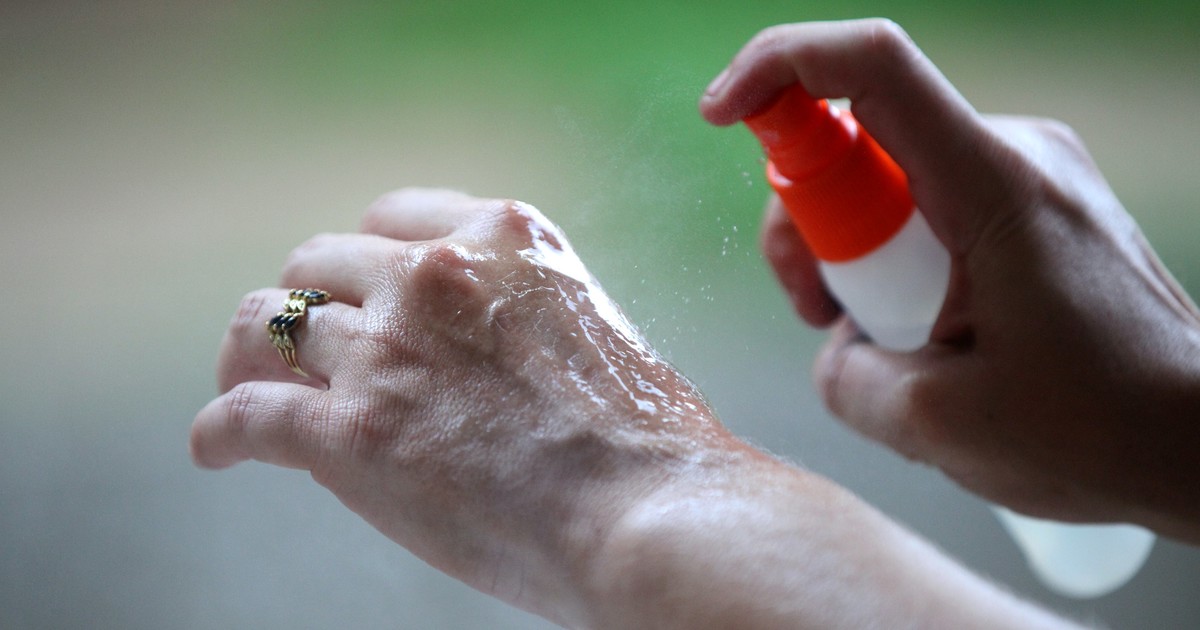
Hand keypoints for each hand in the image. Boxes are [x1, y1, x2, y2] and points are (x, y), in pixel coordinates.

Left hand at [190, 188, 741, 623]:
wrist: (650, 510)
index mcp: (504, 238)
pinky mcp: (351, 432)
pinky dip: (220, 433)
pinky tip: (217, 450)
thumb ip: (519, 316)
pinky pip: (247, 415)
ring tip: (240, 387)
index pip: (392, 218)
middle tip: (299, 347)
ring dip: (246, 357)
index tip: (355, 290)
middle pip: (319, 263)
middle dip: (306, 303)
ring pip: (267, 323)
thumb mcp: (590, 328)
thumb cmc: (646, 441)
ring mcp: (387, 349)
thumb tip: (474, 359)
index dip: (361, 260)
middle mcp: (434, 275)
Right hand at [701, 19, 1199, 540]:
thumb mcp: (940, 425)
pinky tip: (921, 331)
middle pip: (862, 137)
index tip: (719, 113)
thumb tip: (833, 348)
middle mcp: (1015, 153)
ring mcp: (1029, 173)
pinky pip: (931, 205)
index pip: (872, 67)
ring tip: (878, 341)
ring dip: (855, 253)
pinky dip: (899, 260)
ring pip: (891, 178)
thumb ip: (846, 380)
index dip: (780, 67)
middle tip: (815, 312)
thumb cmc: (1099, 429)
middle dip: (809, 221)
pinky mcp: (1035, 204)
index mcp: (994, 185)